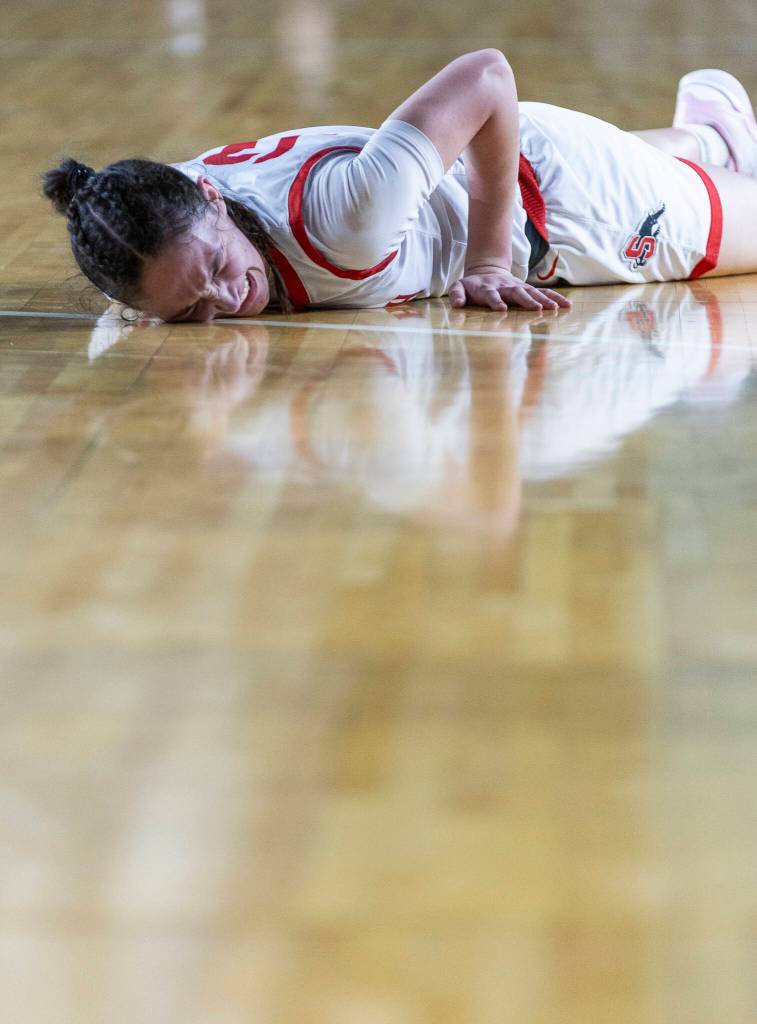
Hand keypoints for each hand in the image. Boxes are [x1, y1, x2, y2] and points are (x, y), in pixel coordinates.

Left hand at [448, 264, 571, 310]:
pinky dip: (555, 298)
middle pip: (517, 293)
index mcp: (487, 288)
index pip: (491, 295)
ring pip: (532, 293)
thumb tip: (457, 304)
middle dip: (527, 300)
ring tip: (555, 309)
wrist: (487, 270)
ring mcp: (518, 287)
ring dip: (544, 300)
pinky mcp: (528, 290)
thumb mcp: (459, 287)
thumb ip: (456, 294)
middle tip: (537, 309)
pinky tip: (566, 306)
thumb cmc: (471, 285)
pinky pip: (543, 293)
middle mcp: (505, 287)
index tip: (501, 310)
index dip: (495, 301)